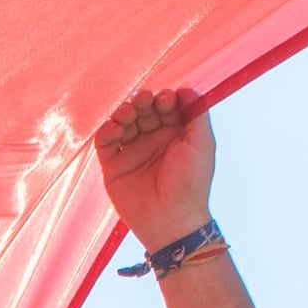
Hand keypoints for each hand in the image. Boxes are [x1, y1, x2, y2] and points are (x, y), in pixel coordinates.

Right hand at [93, 87, 214, 246]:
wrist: (170, 219)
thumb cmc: (191, 182)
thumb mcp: (202, 142)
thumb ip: (197, 112)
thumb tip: (185, 87)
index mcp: (175, 134)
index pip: (166, 106)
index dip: (164, 98)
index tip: (165, 99)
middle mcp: (153, 141)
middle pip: (143, 110)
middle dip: (142, 101)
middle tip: (143, 101)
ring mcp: (132, 153)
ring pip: (123, 122)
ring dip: (123, 113)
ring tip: (127, 115)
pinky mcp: (114, 167)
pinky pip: (105, 143)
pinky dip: (106, 132)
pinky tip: (114, 129)